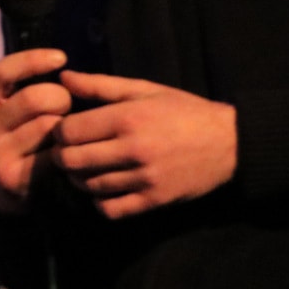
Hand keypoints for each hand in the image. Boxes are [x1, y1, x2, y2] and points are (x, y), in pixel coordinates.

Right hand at [0, 49, 72, 215]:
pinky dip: (68, 150)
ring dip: (66, 126)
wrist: (9, 187)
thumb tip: (63, 66)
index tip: (61, 58)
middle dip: (61, 98)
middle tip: (67, 107)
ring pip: (48, 126)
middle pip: (34, 98)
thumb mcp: (13, 107)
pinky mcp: (12, 177)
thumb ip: (28, 85)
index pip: (2, 72)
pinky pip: (54, 154)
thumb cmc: (20, 134)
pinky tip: (68, 151)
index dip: (33, 60)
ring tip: (65, 131)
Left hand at [52, 71, 235, 218]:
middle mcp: (132, 150)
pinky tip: (105, 188)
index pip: (68, 131)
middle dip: (62, 155)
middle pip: (71, 161)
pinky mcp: (154, 201)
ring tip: (86, 167)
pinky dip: (100, 202)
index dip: (58, 131)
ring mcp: (143, 179)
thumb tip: (63, 79)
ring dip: (79, 178)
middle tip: (68, 150)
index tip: (65, 129)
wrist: (230, 143)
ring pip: (88, 186)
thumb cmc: (183, 111)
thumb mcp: (144, 89)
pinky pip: (110, 210)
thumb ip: (100, 85)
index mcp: (127, 118)